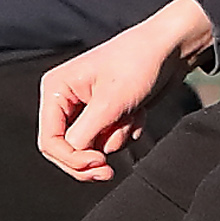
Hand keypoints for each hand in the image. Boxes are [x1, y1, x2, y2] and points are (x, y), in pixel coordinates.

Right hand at [39, 0, 211, 181]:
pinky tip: (137, 112)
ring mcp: (87, 108)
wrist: (170, 49)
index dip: (71, 159)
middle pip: (67, 149)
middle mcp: (67, 100)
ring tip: (131, 114)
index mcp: (56, 90)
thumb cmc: (138, 62)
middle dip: (92, 158)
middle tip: (108, 172)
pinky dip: (126, 131)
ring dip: (116, 137)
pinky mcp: (107, 113)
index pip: (49, 141)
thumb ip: (85, 134)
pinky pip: (111, 139)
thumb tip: (74, 158)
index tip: (97, 165)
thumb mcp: (109, 103)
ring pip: (93, 146)